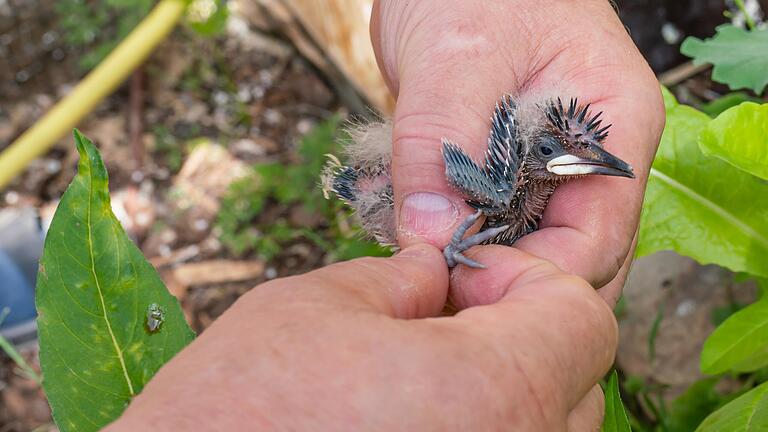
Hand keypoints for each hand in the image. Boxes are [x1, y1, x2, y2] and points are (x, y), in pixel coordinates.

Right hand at [105, 245, 616, 430]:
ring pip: (546, 429)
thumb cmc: (233, 414)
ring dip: (503, 385)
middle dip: (518, 329)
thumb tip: (430, 272)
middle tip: (437, 316)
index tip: (461, 276)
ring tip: (418, 370)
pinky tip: (407, 417)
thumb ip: (394, 279)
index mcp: (491, 390)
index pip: (581, 315)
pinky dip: (478, 426)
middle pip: (577, 379)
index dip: (524, 277)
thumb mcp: (311, 310)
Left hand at [372, 0, 664, 303]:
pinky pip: (481, 220)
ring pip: (520, 244)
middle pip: (565, 254)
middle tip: (438, 287)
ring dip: (471, 258)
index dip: (544, 276)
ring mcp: (543, 169)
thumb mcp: (456, 57)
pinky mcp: (500, 171)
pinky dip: (446, 232)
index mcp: (611, 130)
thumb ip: (443, 143)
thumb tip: (430, 234)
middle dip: (507, 280)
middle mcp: (585, 161)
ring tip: (417, 260)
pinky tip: (408, 232)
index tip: (473, 283)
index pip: (600, 236)